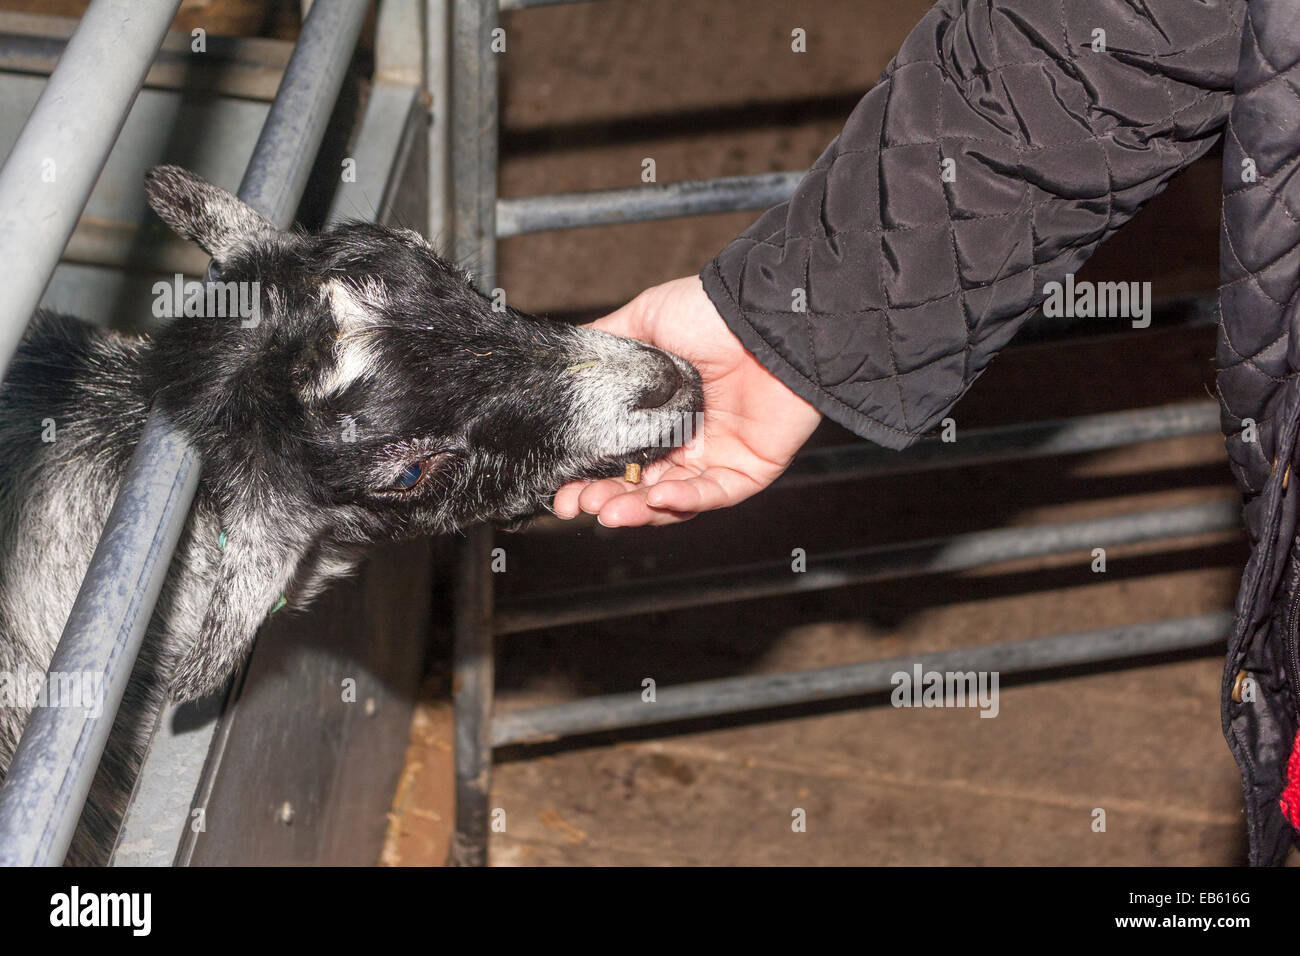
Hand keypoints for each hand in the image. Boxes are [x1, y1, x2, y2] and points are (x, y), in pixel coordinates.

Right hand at [553, 275, 821, 526]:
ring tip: (605, 510)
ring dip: (637, 510)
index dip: (588, 474)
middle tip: (574, 504)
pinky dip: (684, 500)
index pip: (619, 457)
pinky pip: (713, 494)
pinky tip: (657, 497)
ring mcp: (717, 456)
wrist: (762, 315)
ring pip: (672, 500)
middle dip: (604, 499)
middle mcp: (687, 439)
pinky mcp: (748, 469)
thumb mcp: (644, 320)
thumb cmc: (712, 311)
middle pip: (639, 486)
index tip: (559, 486)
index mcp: (662, 413)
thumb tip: (568, 362)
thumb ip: (608, 344)